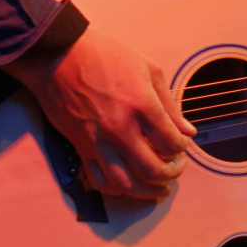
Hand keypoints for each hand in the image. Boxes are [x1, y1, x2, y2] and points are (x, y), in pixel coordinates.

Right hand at [2, 26, 196, 200]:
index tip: (181, 145)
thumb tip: (187, 132)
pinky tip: (128, 184)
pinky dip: (116, 189)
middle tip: (176, 168)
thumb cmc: (106, 56)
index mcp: (142, 105)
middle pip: (152, 170)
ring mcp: (98, 141)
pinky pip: (98, 180)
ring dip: (146, 191)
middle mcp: (120, 128)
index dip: (182, 149)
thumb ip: (170, 104)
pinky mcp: (80, 147)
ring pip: (125, 184)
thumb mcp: (148, 68)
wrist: (59, 55)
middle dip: (171, 174)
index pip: (171, 143)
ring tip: (158, 187)